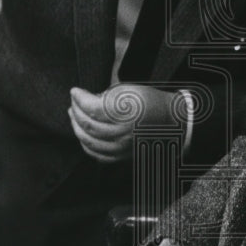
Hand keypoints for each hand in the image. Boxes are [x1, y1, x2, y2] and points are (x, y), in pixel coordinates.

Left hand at [69, 84, 186, 161]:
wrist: (171, 121)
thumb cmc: (150, 102)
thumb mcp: (129, 90)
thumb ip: (106, 95)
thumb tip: (87, 99)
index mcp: (126, 113)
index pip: (92, 108)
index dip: (79, 99)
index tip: (75, 91)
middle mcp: (123, 133)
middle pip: (88, 126)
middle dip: (76, 112)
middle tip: (74, 102)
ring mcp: (121, 147)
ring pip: (89, 142)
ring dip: (77, 128)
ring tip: (75, 116)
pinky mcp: (122, 156)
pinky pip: (97, 154)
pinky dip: (86, 144)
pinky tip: (84, 134)